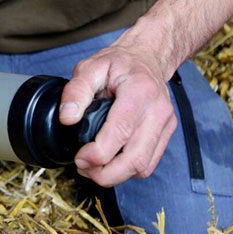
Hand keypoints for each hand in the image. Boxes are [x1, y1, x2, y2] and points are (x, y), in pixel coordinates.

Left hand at [60, 44, 176, 186]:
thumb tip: (67, 118)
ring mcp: (166, 123)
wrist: (146, 58)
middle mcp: (158, 110)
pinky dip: (128, 170)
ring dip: (116, 175)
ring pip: (144, 166)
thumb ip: (76, 91)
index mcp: (139, 91)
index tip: (79, 158)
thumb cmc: (118, 63)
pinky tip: (109, 163)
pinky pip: (149, 163)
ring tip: (92, 168)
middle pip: (135, 158)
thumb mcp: (90, 67)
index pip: (121, 131)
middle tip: (82, 168)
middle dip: (106, 173)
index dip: (99, 153)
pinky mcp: (166, 133)